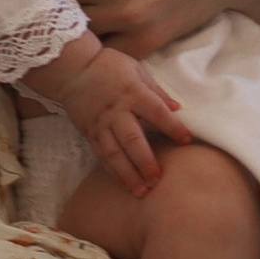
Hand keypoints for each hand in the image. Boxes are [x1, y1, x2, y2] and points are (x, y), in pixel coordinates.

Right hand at [45, 46, 188, 197]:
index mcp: (133, 93)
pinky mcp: (89, 133)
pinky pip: (102, 156)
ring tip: (142, 191)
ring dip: (129, 174)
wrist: (73, 69)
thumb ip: (156, 91)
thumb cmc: (109, 66)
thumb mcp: (136, 70)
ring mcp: (101, 124)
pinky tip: (125, 184)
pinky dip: (113, 171)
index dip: (172, 126)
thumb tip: (178, 108)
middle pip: (132, 140)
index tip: (186, 139)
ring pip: (114, 154)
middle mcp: (116, 111)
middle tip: (158, 179)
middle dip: (146, 161)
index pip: (156, 112)